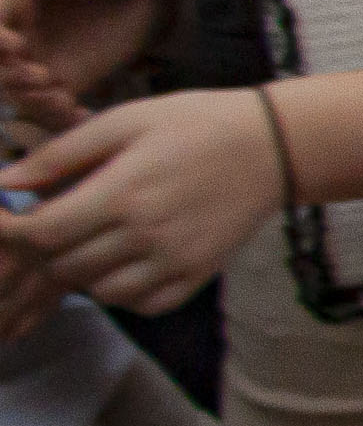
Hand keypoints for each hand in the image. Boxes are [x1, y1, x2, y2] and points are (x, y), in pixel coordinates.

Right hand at [0, 0, 177, 123]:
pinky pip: (52, 108)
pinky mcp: (64, 81)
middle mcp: (15, 36)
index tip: (18, 45)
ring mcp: (37, 62)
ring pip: (19, 94)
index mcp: (9, 2)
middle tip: (44, 78)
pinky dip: (60, 118)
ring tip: (65, 103)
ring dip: (35, 104)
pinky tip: (81, 117)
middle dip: (12, 77)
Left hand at [0, 91, 285, 318]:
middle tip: (52, 223)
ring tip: (91, 241)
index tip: (10, 217)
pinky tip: (126, 262)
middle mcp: (146, 236)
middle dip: (45, 249)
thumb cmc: (194, 124)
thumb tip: (6, 183)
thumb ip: (61, 153)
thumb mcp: (125, 121)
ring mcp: (174, 261)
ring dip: (83, 272)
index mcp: (122, 194)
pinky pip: (142, 304)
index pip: (43, 233)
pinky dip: (123, 291)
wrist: (274, 147)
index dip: (14, 230)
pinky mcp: (197, 276)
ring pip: (100, 292)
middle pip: (64, 266)